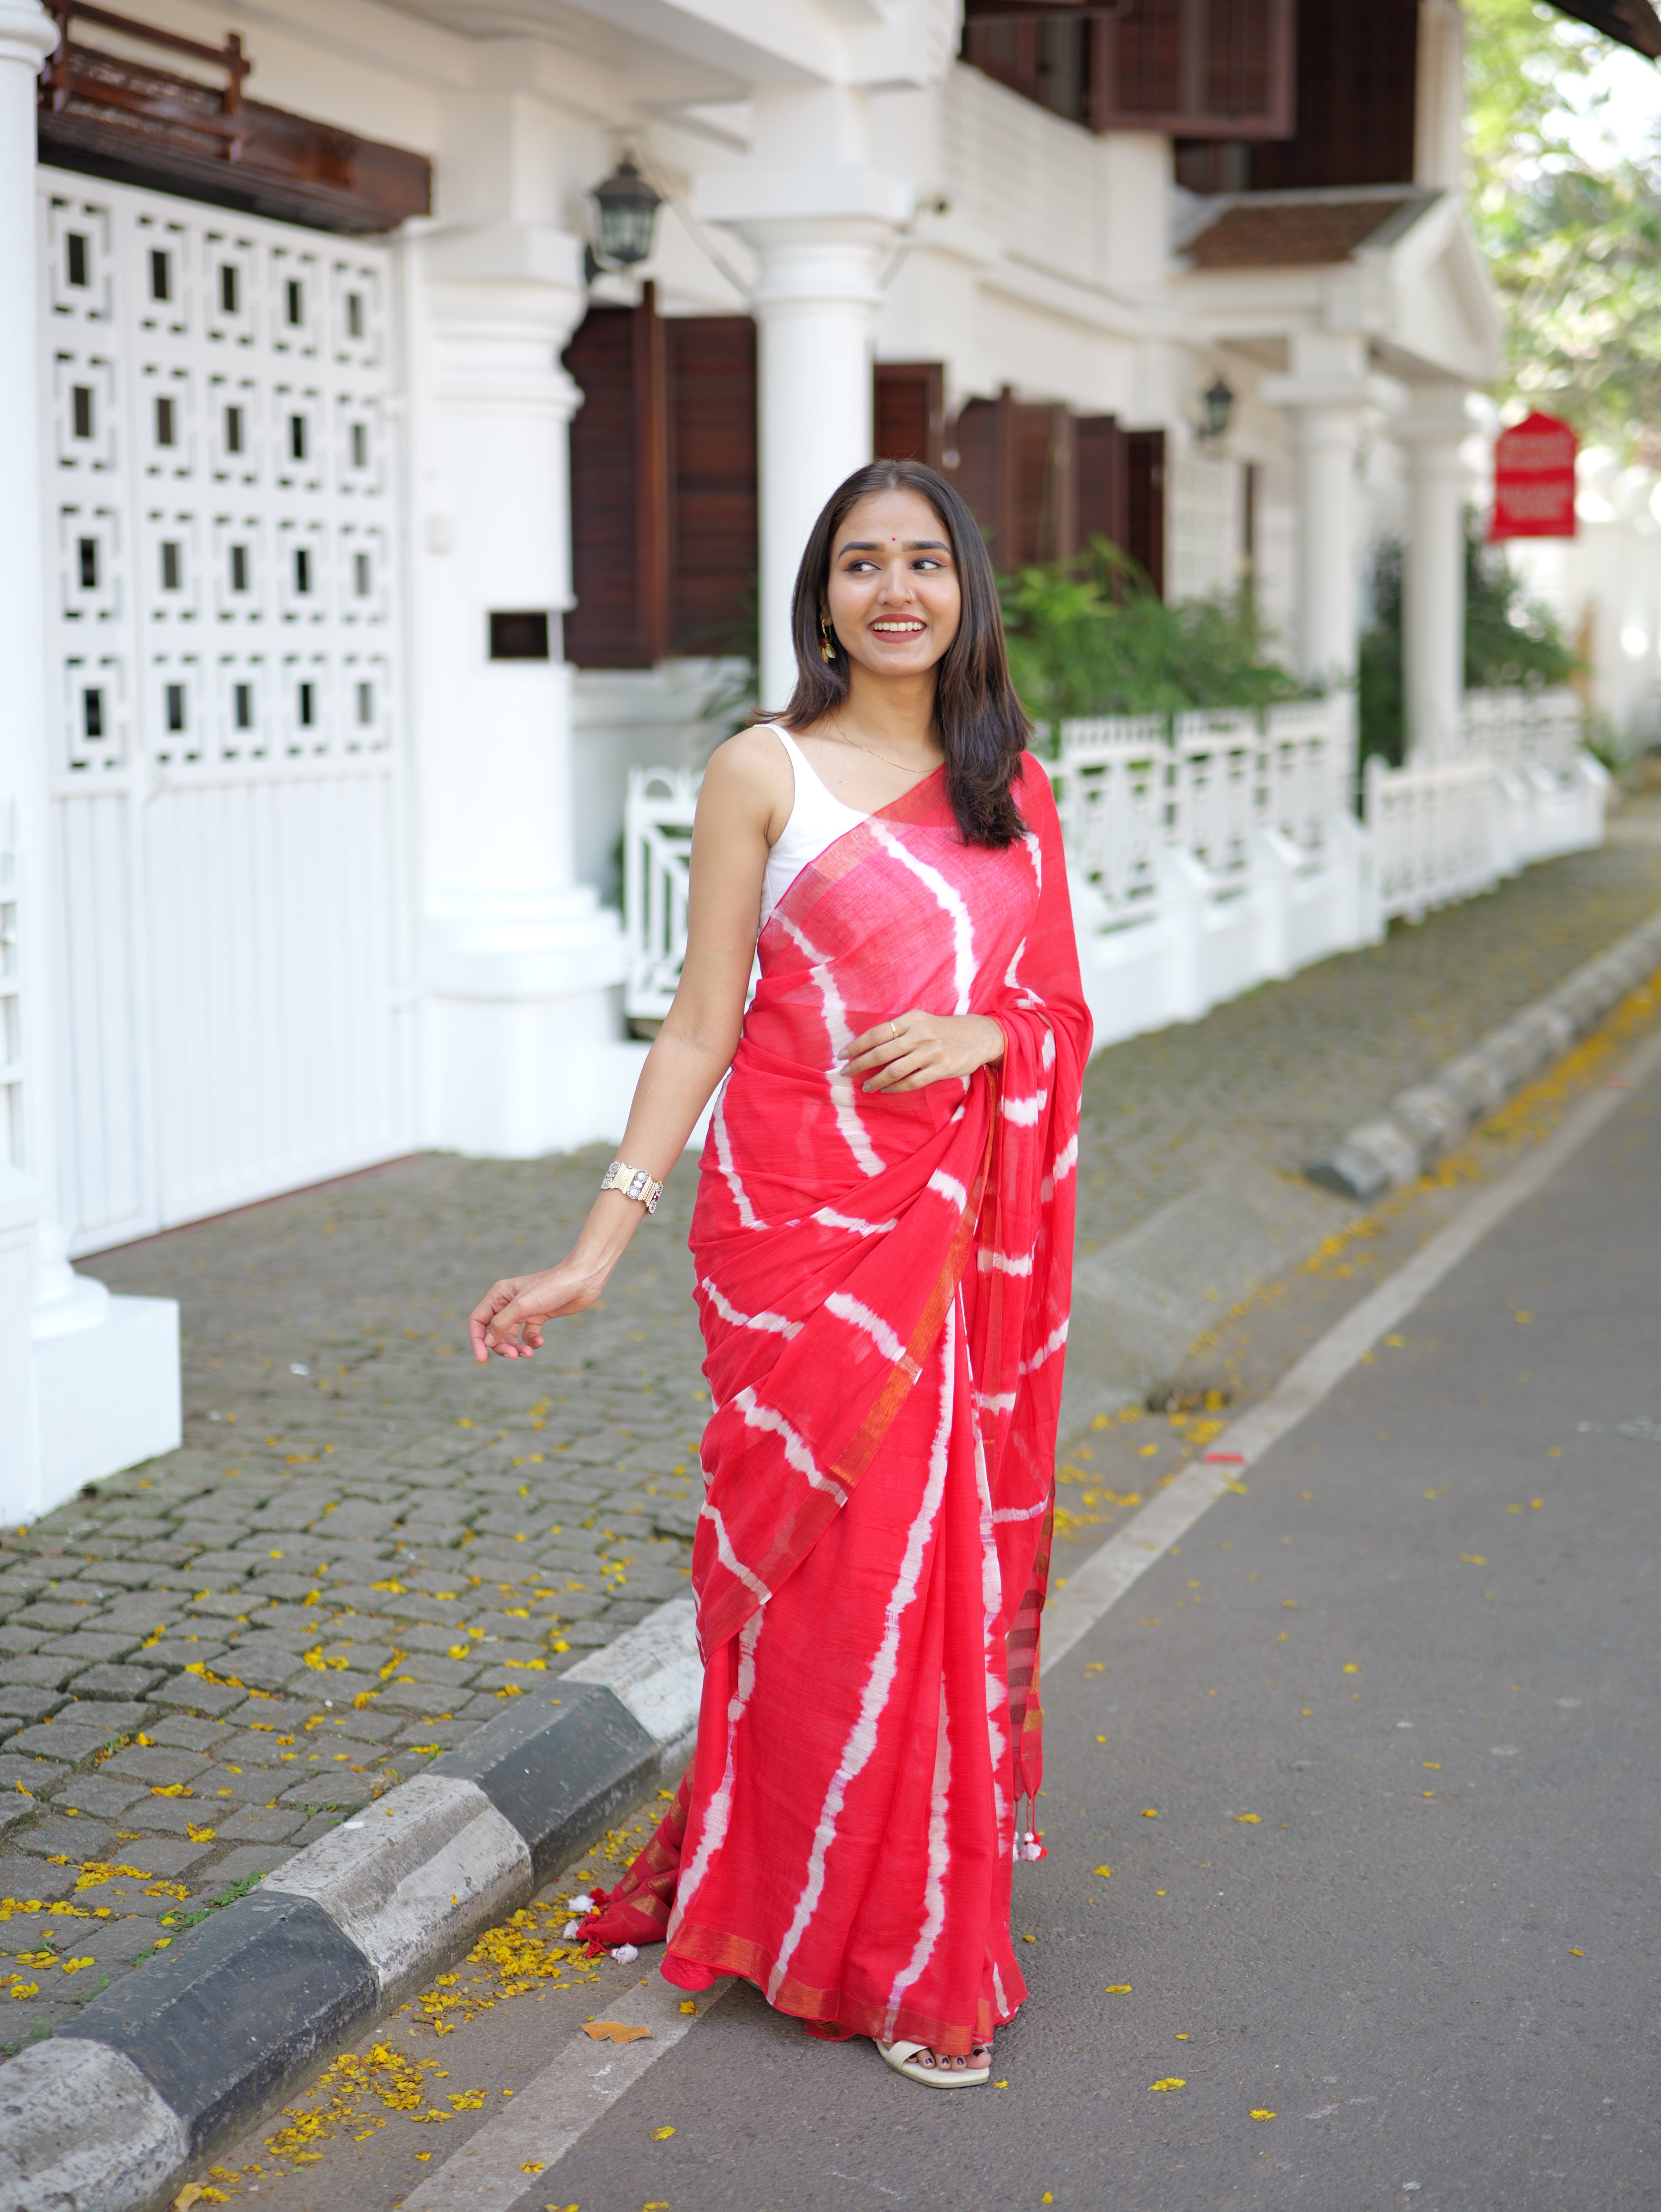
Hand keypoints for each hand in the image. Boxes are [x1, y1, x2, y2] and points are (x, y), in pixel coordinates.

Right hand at [469, 1257, 610, 1361]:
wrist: (582, 1281)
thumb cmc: (551, 1288)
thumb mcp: (522, 1306)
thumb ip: (501, 1324)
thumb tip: (487, 1342)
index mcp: (498, 1295)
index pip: (478, 1321)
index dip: (477, 1340)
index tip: (482, 1359)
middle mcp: (507, 1303)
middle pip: (494, 1332)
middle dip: (502, 1346)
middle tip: (514, 1356)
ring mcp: (523, 1311)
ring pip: (511, 1337)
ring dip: (517, 1347)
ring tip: (529, 1353)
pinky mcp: (538, 1317)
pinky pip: (527, 1336)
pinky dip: (531, 1342)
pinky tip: (540, 1342)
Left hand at [842, 1009, 1004, 1093]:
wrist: (979, 1035)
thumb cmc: (943, 1029)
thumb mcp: (921, 1021)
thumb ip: (898, 1030)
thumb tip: (867, 1048)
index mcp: (912, 1019)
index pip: (876, 1033)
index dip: (856, 1045)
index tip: (842, 1055)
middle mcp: (920, 1034)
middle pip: (881, 1052)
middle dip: (859, 1065)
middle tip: (846, 1073)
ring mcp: (931, 1052)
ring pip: (894, 1070)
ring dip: (876, 1081)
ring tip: (866, 1087)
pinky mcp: (941, 1068)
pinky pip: (912, 1082)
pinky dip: (896, 1088)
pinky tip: (887, 1089)